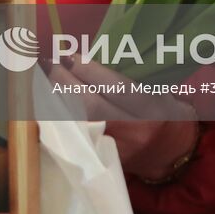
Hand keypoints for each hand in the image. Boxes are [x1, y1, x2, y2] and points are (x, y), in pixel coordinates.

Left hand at [52, 60, 200, 181]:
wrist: (172, 151)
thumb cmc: (163, 110)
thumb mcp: (155, 88)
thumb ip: (127, 74)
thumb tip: (85, 56)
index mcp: (150, 107)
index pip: (114, 87)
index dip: (87, 70)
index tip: (67, 55)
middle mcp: (133, 129)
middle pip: (90, 105)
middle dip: (65, 82)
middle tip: (48, 63)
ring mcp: (116, 147)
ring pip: (78, 122)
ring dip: (56, 98)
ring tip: (42, 79)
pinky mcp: (103, 158)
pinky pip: (75, 136)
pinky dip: (59, 118)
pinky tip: (46, 103)